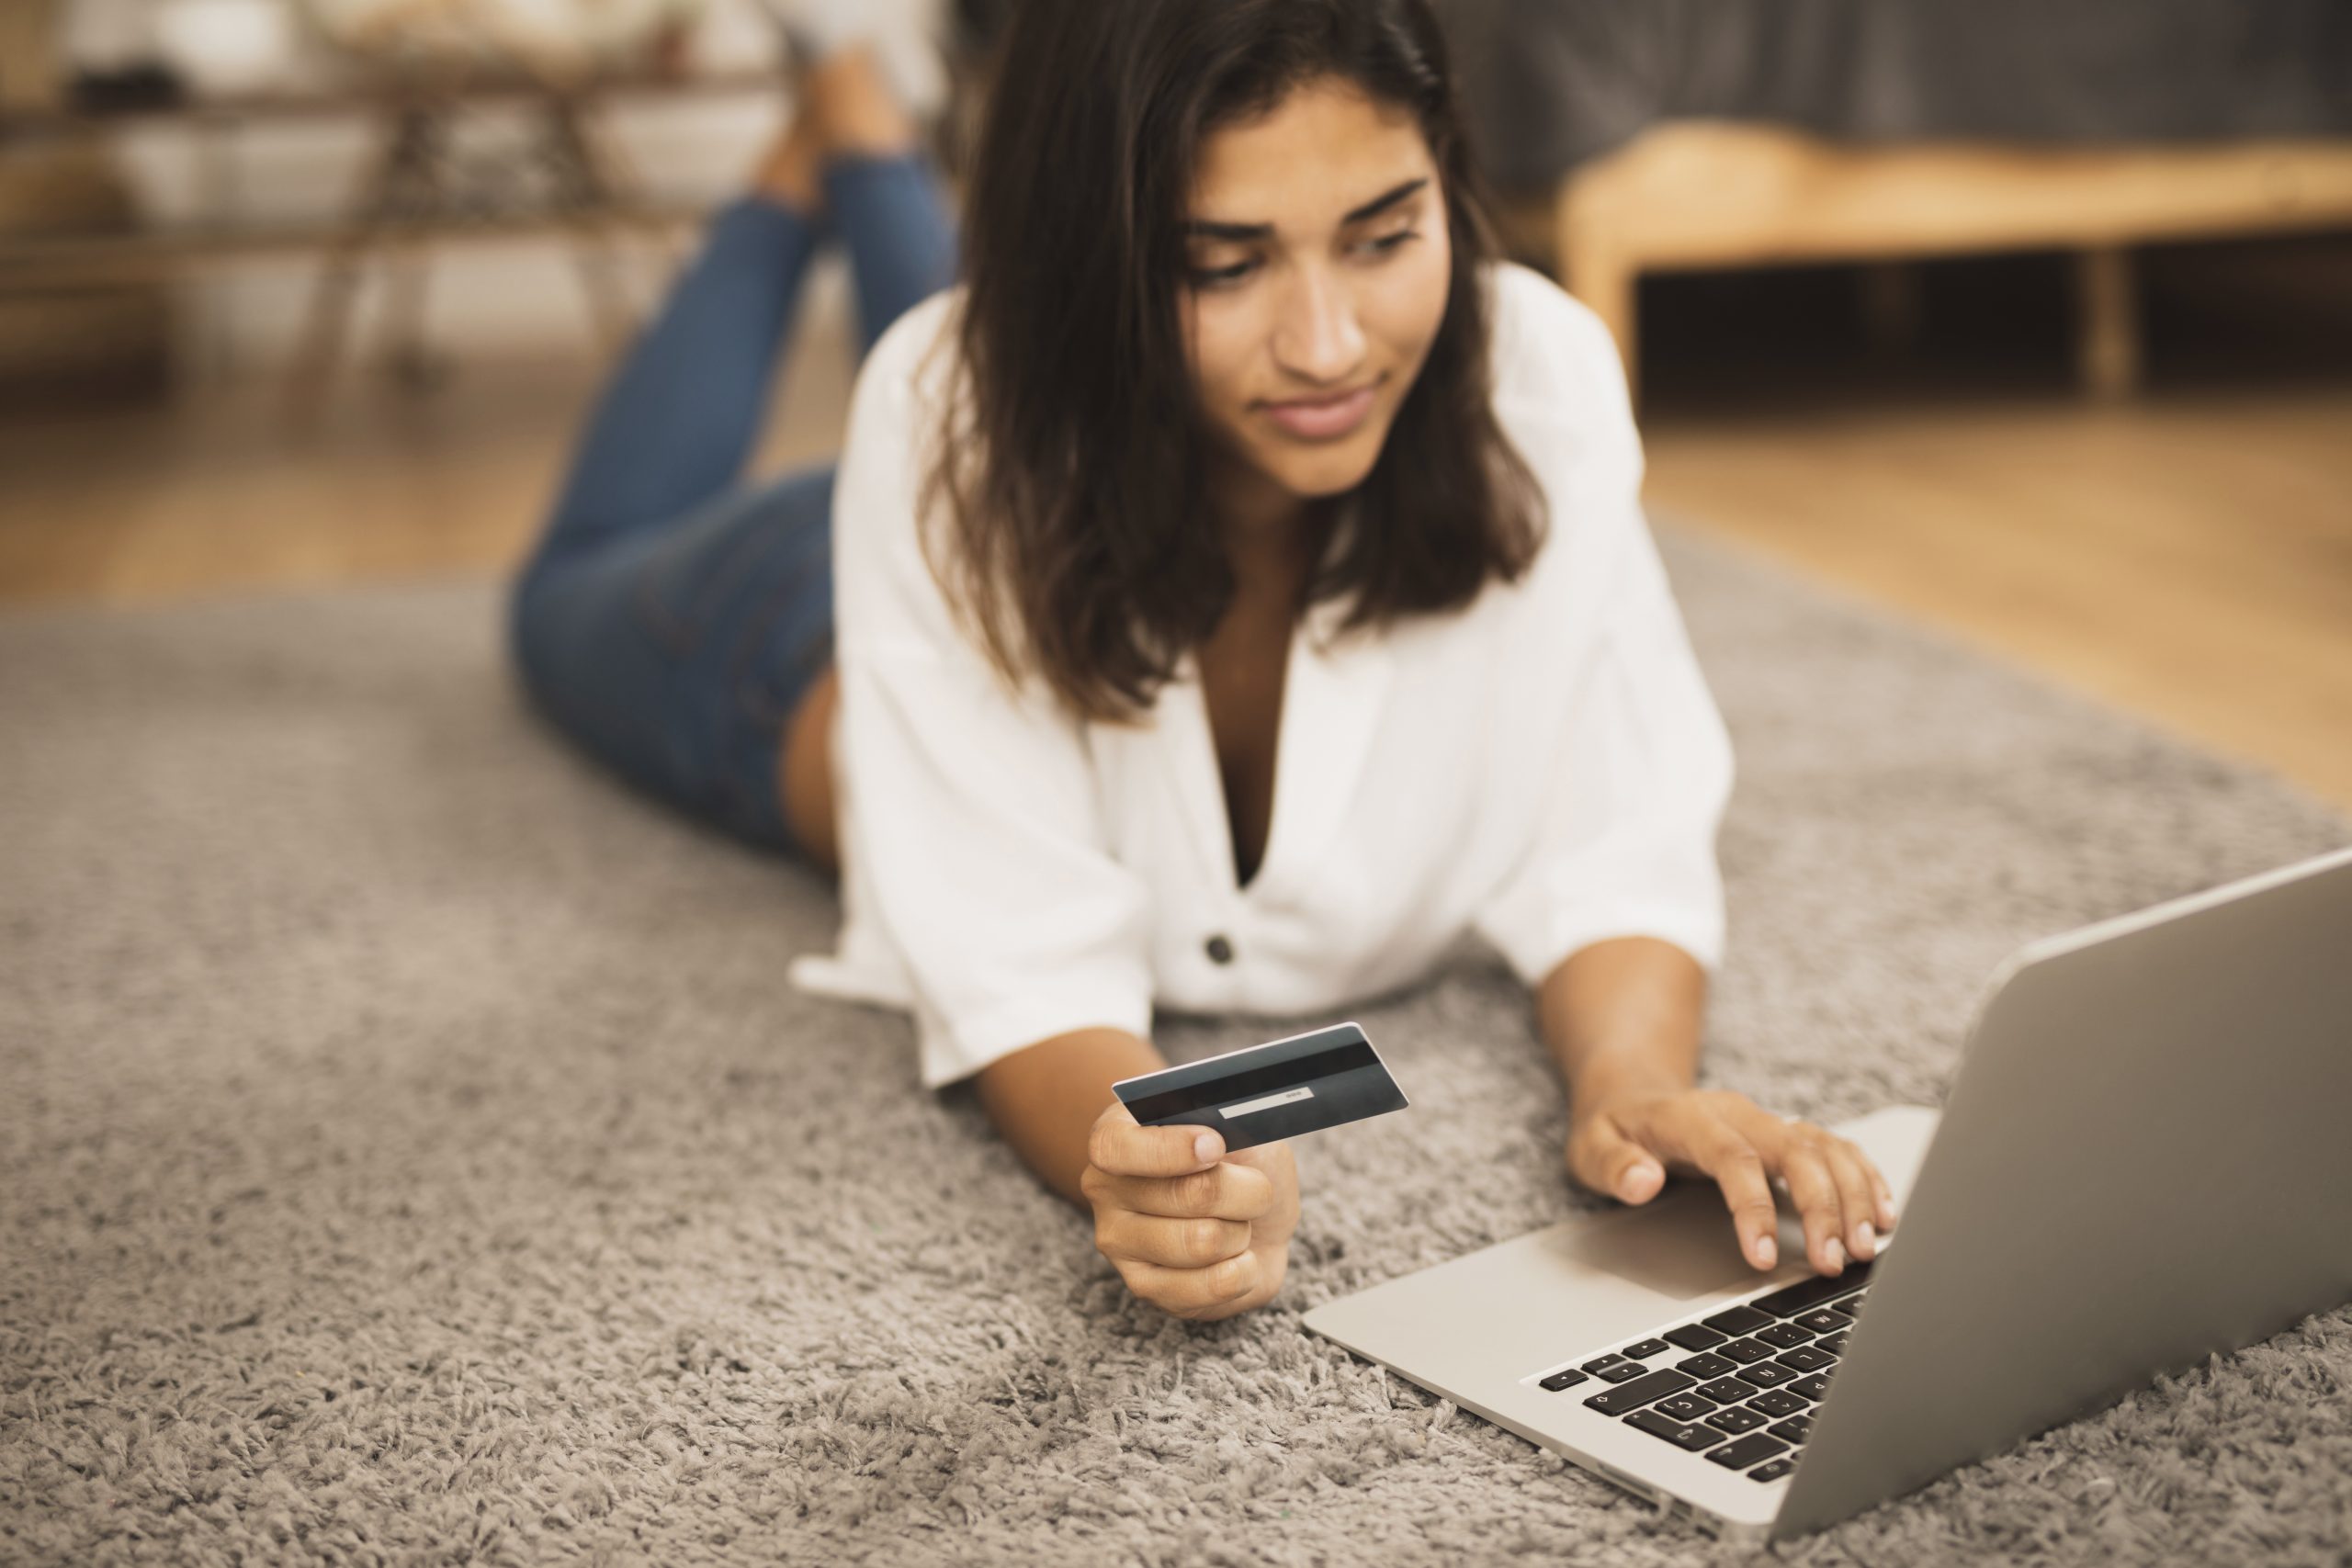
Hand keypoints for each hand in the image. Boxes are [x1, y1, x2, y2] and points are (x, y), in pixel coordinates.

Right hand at [1080, 1099, 1298, 1321]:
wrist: (1260, 1216)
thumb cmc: (1243, 1162)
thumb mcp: (1242, 1125)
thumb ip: (1228, 1122)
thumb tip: (1221, 1137)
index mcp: (1118, 1136)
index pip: (1115, 1148)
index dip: (1169, 1150)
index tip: (1216, 1146)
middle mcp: (1107, 1190)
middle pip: (1184, 1194)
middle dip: (1242, 1191)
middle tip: (1254, 1187)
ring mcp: (1119, 1243)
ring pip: (1201, 1242)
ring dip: (1241, 1232)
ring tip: (1239, 1222)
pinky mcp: (1146, 1288)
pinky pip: (1208, 1286)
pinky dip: (1243, 1270)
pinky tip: (1238, 1257)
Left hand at [1565, 1088, 1896, 1275]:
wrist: (1633, 1093)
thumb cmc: (1615, 1129)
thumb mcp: (1591, 1148)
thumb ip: (1613, 1165)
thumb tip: (1642, 1182)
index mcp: (1691, 1118)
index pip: (1732, 1158)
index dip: (1752, 1207)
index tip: (1763, 1259)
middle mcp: (1739, 1115)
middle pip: (1795, 1150)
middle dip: (1822, 1206)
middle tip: (1834, 1262)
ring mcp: (1767, 1121)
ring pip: (1824, 1148)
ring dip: (1852, 1196)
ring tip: (1864, 1249)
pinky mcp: (1786, 1134)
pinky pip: (1836, 1148)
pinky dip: (1864, 1178)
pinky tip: (1881, 1214)